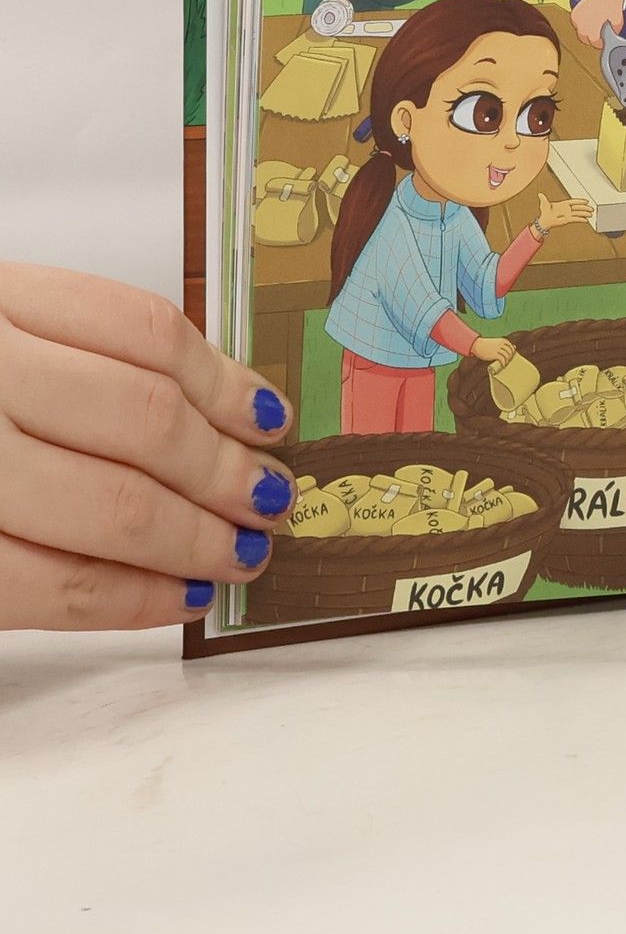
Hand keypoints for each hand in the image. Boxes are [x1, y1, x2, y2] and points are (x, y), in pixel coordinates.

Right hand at [0, 263, 297, 629]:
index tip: (271, 420)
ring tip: (241, 551)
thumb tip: (228, 414)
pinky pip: (47, 587)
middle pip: (144, 422)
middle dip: (226, 471)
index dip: (227, 384)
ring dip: (196, 539)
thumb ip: (89, 355)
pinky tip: (177, 596)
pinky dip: (129, 599)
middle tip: (271, 498)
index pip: (145, 334)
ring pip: (111, 506)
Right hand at [472, 335, 516, 368]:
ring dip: (507, 361)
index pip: (511, 347)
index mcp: (503, 340)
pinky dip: (504, 363)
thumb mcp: (497, 343)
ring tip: (505, 364)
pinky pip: (502, 359)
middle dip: (510, 357)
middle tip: (508, 361)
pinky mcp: (494, 354)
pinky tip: (503, 365)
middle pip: (510, 352)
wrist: (477, 345)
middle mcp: (502, 344)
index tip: (511, 357)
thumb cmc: (487, 344)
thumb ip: (505, 344)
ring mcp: (498, 349)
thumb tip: (514, 346)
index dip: (512, 353)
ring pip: (507, 356)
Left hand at [536, 194, 591, 232]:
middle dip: (585, 208)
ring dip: (584, 214)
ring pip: (578, 213)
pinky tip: (585, 220)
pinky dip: (580, 219)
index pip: (573, 201)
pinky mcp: (567, 220)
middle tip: (591, 208)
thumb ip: (543, 199)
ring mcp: (567, 215)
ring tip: (591, 214)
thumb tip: (539, 194)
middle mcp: (567, 209)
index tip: (586, 201)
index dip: (580, 201)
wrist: (544, 221)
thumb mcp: (544, 204)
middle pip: (578, 208)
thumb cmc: (545, 212)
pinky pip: (575, 219)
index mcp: (563, 204)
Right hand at [570, 0, 625, 48]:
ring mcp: (577, 16)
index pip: (594, 42)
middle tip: (598, 36)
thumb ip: (614, 31)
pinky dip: (581, 23)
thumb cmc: (613, 3)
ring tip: (594, 27)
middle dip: (591, 39)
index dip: (600, 44)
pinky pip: (576, 21)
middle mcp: (582, 24)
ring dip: (585, 31)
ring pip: (579, 30)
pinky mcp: (575, 10)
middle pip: (584, 38)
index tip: (603, 42)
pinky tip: (589, 20)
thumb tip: (612, 35)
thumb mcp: (618, 20)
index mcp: (592, 28)